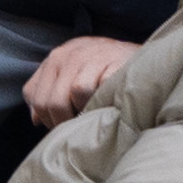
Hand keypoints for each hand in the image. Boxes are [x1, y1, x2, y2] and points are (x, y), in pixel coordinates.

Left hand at [21, 33, 138, 127]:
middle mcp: (69, 53)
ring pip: (70, 94)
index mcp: (56, 58)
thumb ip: (52, 93)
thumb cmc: (107, 72)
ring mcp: (90, 55)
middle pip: (50, 100)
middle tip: (78, 128)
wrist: (147, 60)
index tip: (62, 127)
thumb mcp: (74, 76)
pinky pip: (91, 89)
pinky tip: (105, 104)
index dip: (46, 118)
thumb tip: (36, 120)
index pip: (35, 95)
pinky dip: (96, 101)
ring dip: (82, 111)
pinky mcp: (110, 61)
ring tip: (93, 114)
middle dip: (62, 121)